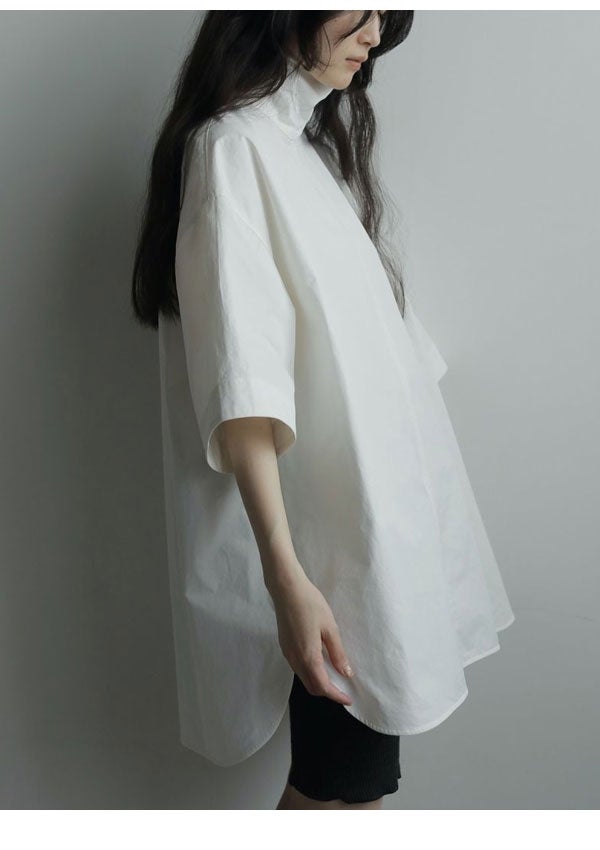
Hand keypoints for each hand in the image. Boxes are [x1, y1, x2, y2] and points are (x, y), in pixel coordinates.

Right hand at [269, 568, 353, 705]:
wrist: (286, 589)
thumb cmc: (310, 604)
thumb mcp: (329, 628)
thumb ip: (337, 653)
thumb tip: (346, 673)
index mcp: (308, 656)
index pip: (322, 686)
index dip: (336, 696)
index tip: (348, 699)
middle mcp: (295, 659)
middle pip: (311, 686)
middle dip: (327, 692)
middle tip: (343, 689)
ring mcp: (287, 653)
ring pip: (303, 677)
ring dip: (317, 682)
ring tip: (333, 676)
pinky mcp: (284, 646)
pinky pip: (297, 667)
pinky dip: (309, 672)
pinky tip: (319, 662)